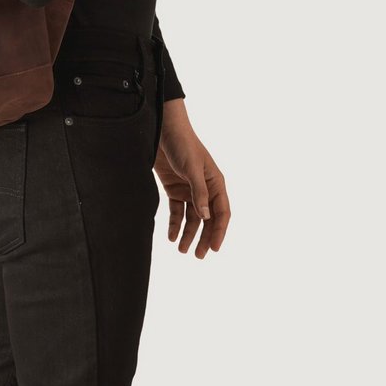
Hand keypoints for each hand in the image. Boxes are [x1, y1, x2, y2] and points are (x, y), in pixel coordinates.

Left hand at [153, 101, 228, 256]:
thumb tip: (206, 217)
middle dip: (203, 237)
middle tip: (198, 256)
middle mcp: (205, 188)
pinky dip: (175, 224)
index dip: (219, 231)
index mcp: (216, 183)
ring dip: (188, 234)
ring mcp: (189, 189)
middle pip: (207, 219)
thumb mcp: (192, 169)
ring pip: (192, 218)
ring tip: (182, 250)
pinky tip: (171, 236)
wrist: (163, 130)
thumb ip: (199, 193)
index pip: (222, 212)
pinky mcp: (174, 188)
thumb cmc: (183, 145)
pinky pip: (177, 211)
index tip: (214, 248)